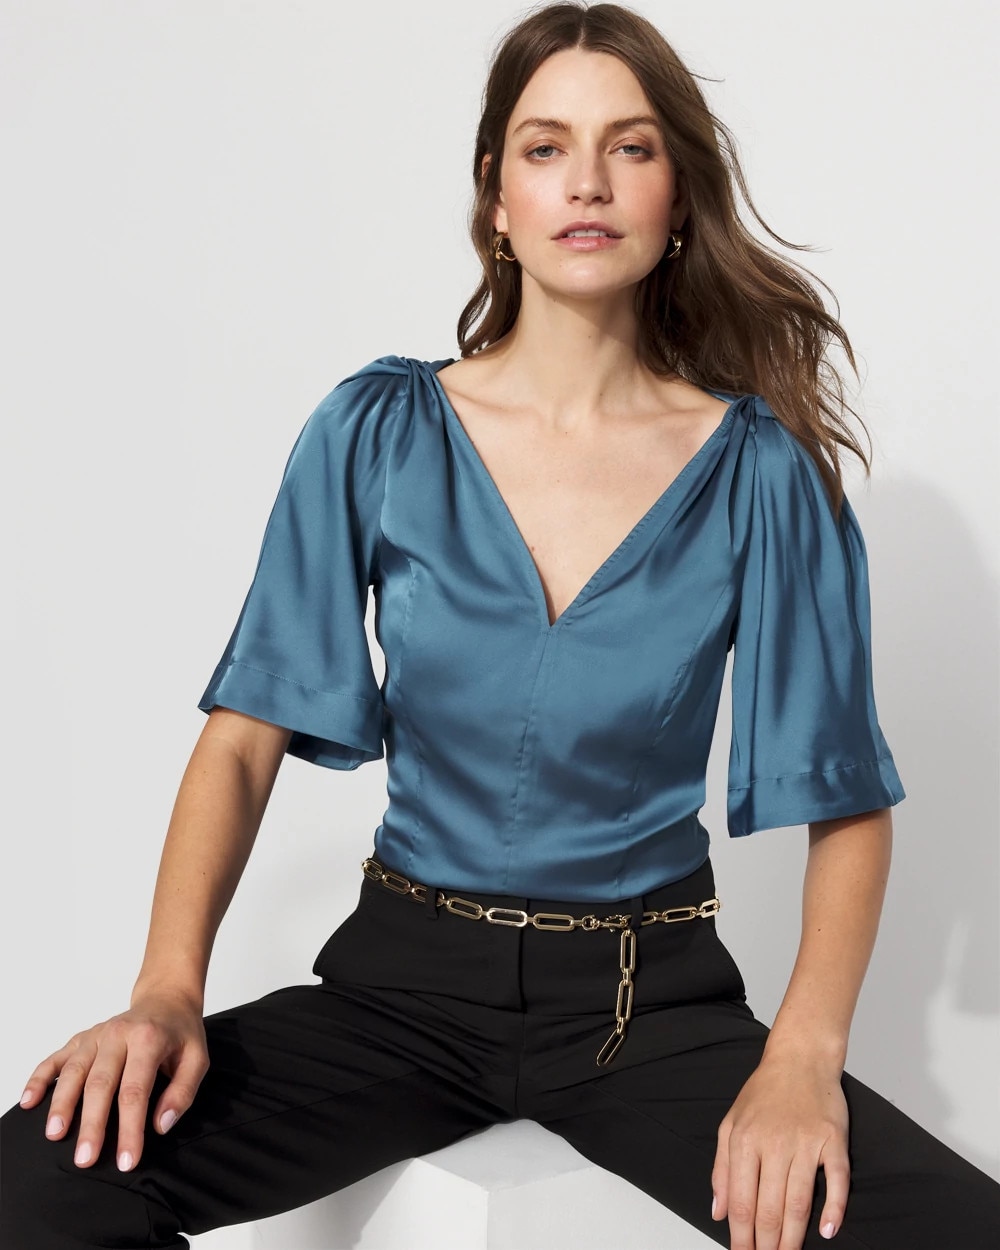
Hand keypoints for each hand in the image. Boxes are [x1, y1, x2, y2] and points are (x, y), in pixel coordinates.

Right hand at [18, 989, 208, 1173]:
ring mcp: (96, 1035)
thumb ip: (183, 1092)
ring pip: (74, 1071)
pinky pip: (56, 1058)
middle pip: (100, 1083)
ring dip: (62, 1104)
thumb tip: (161, 1125)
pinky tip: (29, 1102)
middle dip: (92, 1124)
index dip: (130, 1129)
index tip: (126, 1161)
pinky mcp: (81, 1038)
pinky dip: (39, 1078)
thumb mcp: (197, 1059)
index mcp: (149, 1040)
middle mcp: (118, 1035)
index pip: (136, 1091)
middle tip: (85, 1160)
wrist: (166, 999)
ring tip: (55, 1135)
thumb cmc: (181, 1034)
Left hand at [711, 1051, 850, 1248]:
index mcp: (744, 1140)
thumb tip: (718, 1212)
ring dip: (793, 1238)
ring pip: (798, 1202)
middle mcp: (774, 1143)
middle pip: (768, 1208)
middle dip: (766, 1245)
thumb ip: (721, 1169)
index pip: (741, 1201)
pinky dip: (833, 1209)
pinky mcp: (833, 1140)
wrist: (800, 1059)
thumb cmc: (765, 1093)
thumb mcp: (731, 1123)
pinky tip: (826, 1231)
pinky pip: (837, 1181)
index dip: (741, 1236)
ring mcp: (806, 1142)